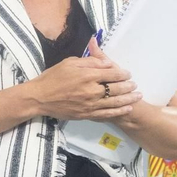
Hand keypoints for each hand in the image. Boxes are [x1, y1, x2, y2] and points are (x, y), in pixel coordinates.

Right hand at [27, 40, 141, 121]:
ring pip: (115, 102)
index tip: (128, 73)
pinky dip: (118, 111)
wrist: (40, 98)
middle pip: (116, 88)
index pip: (112, 73)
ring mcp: (90, 104)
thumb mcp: (69, 62)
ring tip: (137, 96)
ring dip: (128, 99)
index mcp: (87, 75)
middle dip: (128, 86)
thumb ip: (90, 61)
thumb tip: (106, 62)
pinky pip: (106, 113)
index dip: (123, 73)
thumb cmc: (53, 77)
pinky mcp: (86, 114)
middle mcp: (91, 90)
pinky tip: (126, 108)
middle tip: (135, 85)